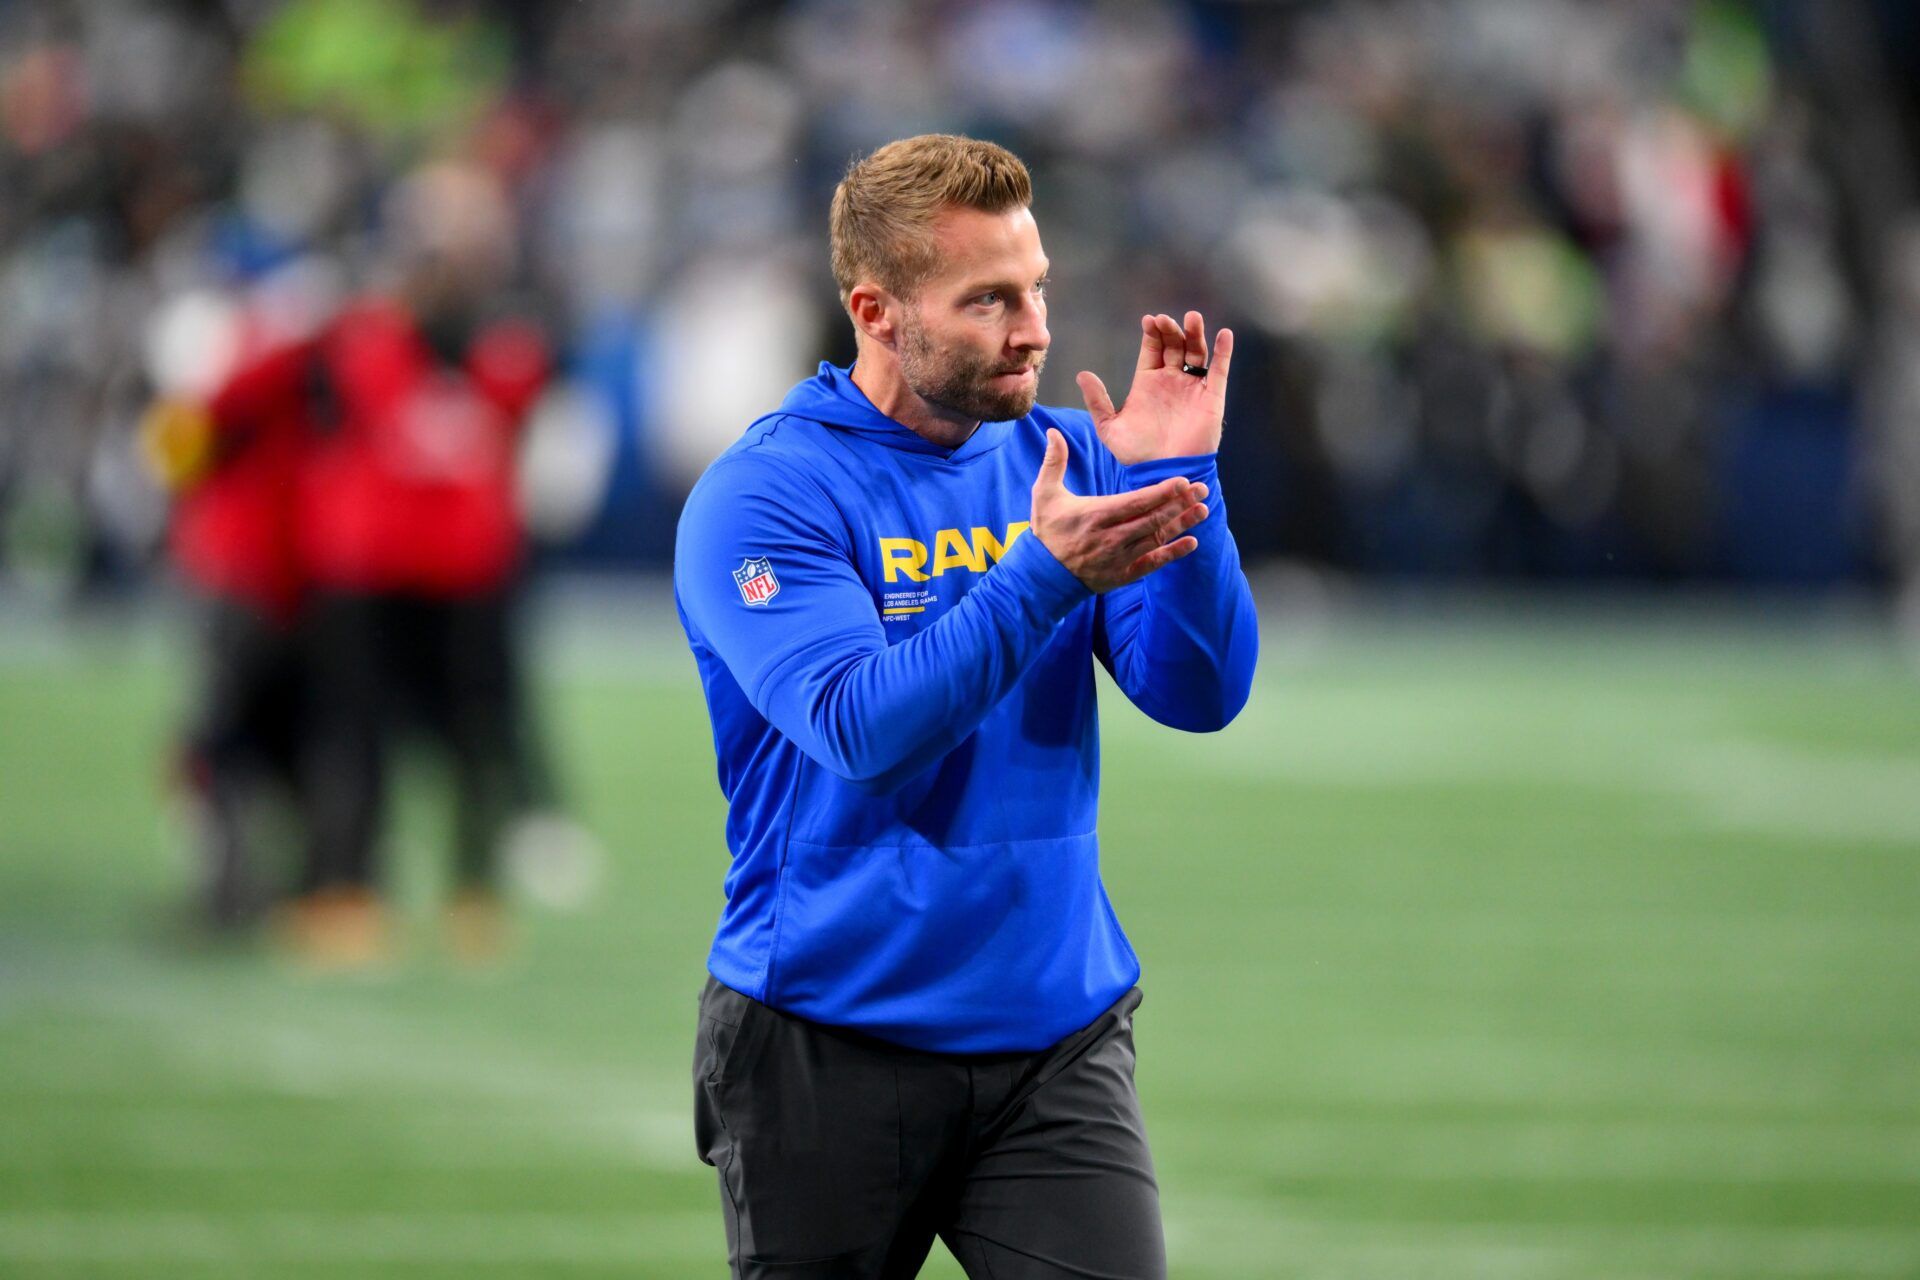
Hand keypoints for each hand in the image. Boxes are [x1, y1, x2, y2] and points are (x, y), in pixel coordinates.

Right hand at [1030, 428, 1209, 592]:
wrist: (1042, 577)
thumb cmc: (1046, 532)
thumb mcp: (1044, 494)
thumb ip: (1053, 462)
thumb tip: (1053, 432)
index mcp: (1095, 516)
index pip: (1134, 503)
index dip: (1160, 492)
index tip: (1182, 481)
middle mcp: (1110, 538)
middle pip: (1152, 519)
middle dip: (1179, 504)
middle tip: (1202, 488)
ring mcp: (1118, 559)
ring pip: (1156, 539)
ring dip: (1181, 525)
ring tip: (1203, 510)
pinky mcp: (1123, 575)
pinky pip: (1152, 564)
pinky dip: (1173, 554)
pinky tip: (1192, 542)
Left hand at [1076, 311, 1233, 464]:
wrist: (1162, 473)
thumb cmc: (1136, 454)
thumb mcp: (1109, 427)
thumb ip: (1097, 401)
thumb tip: (1082, 374)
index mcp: (1148, 383)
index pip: (1152, 349)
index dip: (1152, 333)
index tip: (1148, 320)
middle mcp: (1171, 381)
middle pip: (1174, 345)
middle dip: (1170, 330)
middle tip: (1165, 321)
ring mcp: (1192, 388)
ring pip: (1196, 353)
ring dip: (1195, 334)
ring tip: (1191, 318)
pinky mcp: (1211, 399)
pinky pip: (1220, 371)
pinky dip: (1223, 352)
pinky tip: (1223, 334)